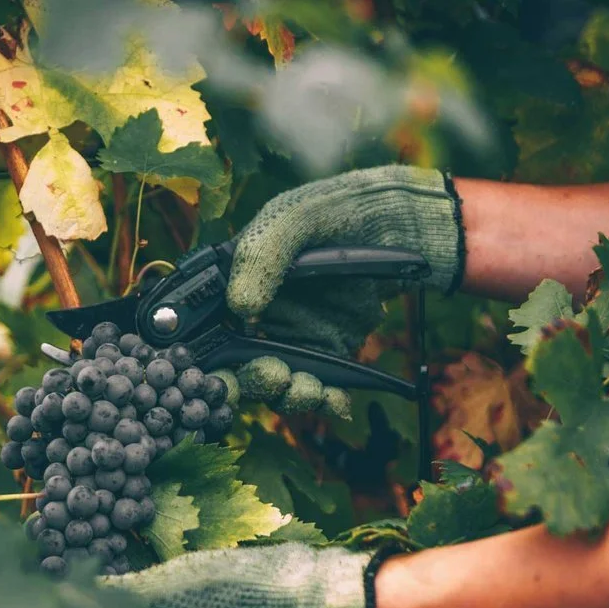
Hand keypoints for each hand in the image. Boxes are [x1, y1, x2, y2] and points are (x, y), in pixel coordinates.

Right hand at [221, 164, 463, 415]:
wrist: (400, 221)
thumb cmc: (336, 208)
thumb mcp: (293, 219)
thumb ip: (262, 255)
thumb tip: (240, 307)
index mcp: (235, 284)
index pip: (208, 332)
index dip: (208, 362)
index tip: (224, 378)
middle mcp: (258, 316)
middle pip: (241, 368)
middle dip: (255, 383)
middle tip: (277, 377)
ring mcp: (294, 336)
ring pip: (280, 384)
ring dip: (290, 396)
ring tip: (310, 388)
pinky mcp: (328, 350)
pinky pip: (321, 384)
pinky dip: (326, 400)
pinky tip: (336, 399)